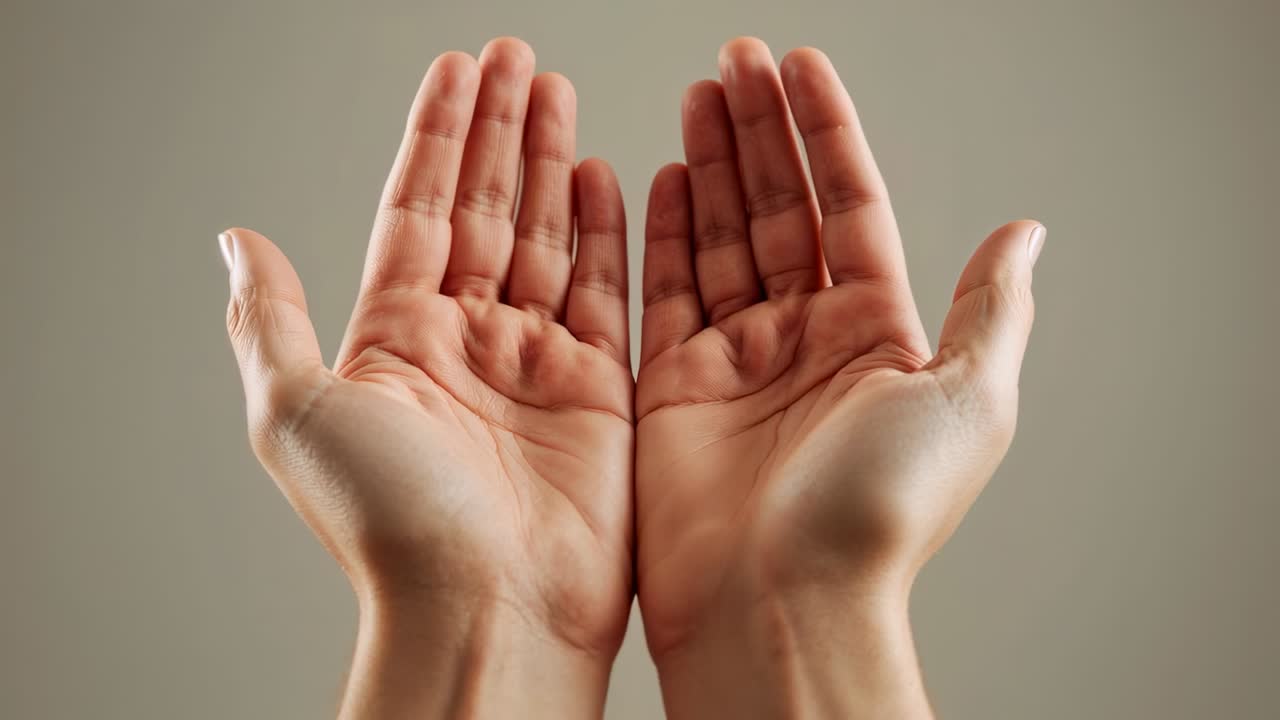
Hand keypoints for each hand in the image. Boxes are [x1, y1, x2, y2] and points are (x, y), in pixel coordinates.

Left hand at [221, 38, 631, 717]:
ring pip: (547, 237)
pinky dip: (609, 232)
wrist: (486, 607)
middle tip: (515, 58)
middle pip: (487, 209)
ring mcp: (535, 363)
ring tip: (557, 93)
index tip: (455, 71)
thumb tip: (234, 242)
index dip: (437, 136)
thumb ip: (271, 317)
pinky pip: (608, 292)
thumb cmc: (390, 524)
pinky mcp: (597, 390)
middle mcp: (466, 342)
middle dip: (500, 129)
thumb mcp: (296, 410)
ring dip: (551, 162)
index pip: (419, 208)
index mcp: (396, 338)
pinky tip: (606, 176)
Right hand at [635, 38, 1043, 716]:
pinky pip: (665, 293)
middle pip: (779, 210)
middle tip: (735, 61)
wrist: (780, 600)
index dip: (825, 134)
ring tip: (699, 97)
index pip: (848, 208)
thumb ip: (992, 308)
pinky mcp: (674, 388)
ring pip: (721, 239)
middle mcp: (807, 341)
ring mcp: (737, 361)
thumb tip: (1025, 234)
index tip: (800, 68)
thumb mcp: (969, 400)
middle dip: (758, 133)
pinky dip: (661, 235)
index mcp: (877, 336)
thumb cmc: (876, 514)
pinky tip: (660, 179)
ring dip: (710, 166)